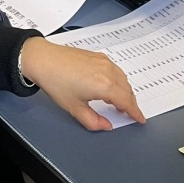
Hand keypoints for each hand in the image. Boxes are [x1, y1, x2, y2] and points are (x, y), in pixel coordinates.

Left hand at [19, 37, 145, 130]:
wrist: (43, 59)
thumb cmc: (55, 81)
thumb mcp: (74, 108)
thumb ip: (93, 121)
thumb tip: (106, 126)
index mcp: (105, 86)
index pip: (127, 102)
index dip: (135, 112)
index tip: (140, 119)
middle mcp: (108, 71)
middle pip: (128, 90)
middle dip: (130, 103)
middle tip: (129, 114)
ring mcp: (104, 62)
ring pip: (123, 79)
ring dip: (125, 92)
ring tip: (119, 103)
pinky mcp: (98, 56)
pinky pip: (116, 70)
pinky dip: (119, 81)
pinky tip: (111, 87)